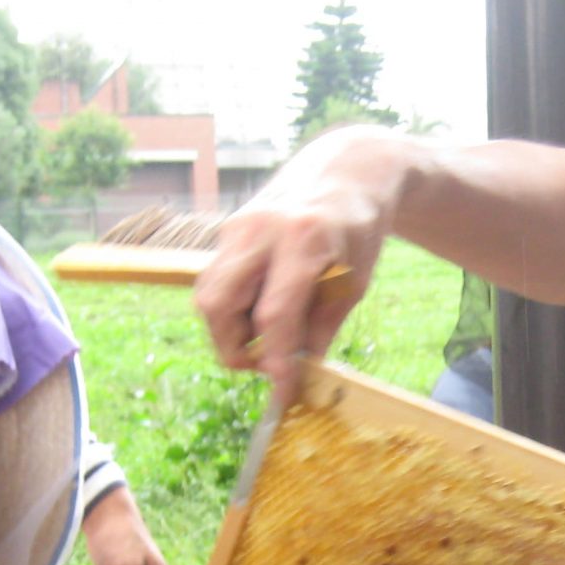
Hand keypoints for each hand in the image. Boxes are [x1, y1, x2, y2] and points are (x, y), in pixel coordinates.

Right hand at [193, 126, 407, 393]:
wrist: (345, 171)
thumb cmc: (357, 231)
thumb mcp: (353, 283)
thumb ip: (322, 327)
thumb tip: (295, 373)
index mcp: (303, 240)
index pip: (275, 314)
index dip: (274, 360)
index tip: (282, 392)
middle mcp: (260, 229)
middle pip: (218, 304)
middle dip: (233, 348)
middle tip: (262, 365)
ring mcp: (237, 226)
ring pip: (208, 294)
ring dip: (227, 330)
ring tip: (263, 339)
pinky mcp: (227, 230)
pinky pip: (215, 280)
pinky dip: (230, 308)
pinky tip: (257, 313)